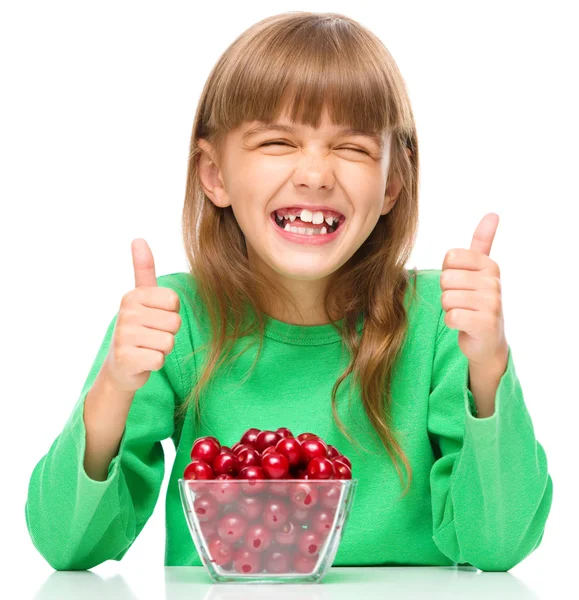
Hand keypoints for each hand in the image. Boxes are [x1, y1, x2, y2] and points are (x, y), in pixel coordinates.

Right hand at [102, 239, 181, 392]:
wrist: (121, 366)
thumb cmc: (138, 329)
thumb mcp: (141, 298)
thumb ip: (143, 269)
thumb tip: (138, 238)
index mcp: (133, 296)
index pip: (174, 301)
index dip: (170, 313)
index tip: (155, 317)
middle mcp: (126, 313)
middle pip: (174, 322)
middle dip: (168, 333)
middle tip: (151, 336)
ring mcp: (123, 336)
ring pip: (169, 341)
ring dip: (162, 349)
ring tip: (147, 347)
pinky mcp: (125, 358)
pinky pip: (159, 359)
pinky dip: (155, 363)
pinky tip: (142, 361)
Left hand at [440, 213, 507, 368]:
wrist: (487, 339)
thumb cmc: (476, 300)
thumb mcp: (480, 270)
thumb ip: (483, 242)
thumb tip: (493, 213)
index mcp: (490, 265)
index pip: (450, 258)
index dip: (448, 273)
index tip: (461, 283)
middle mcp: (494, 282)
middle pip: (446, 278)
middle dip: (447, 292)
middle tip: (462, 301)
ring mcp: (492, 303)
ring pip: (446, 298)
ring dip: (449, 308)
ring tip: (464, 312)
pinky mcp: (486, 323)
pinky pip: (451, 316)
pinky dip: (452, 322)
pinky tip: (464, 324)